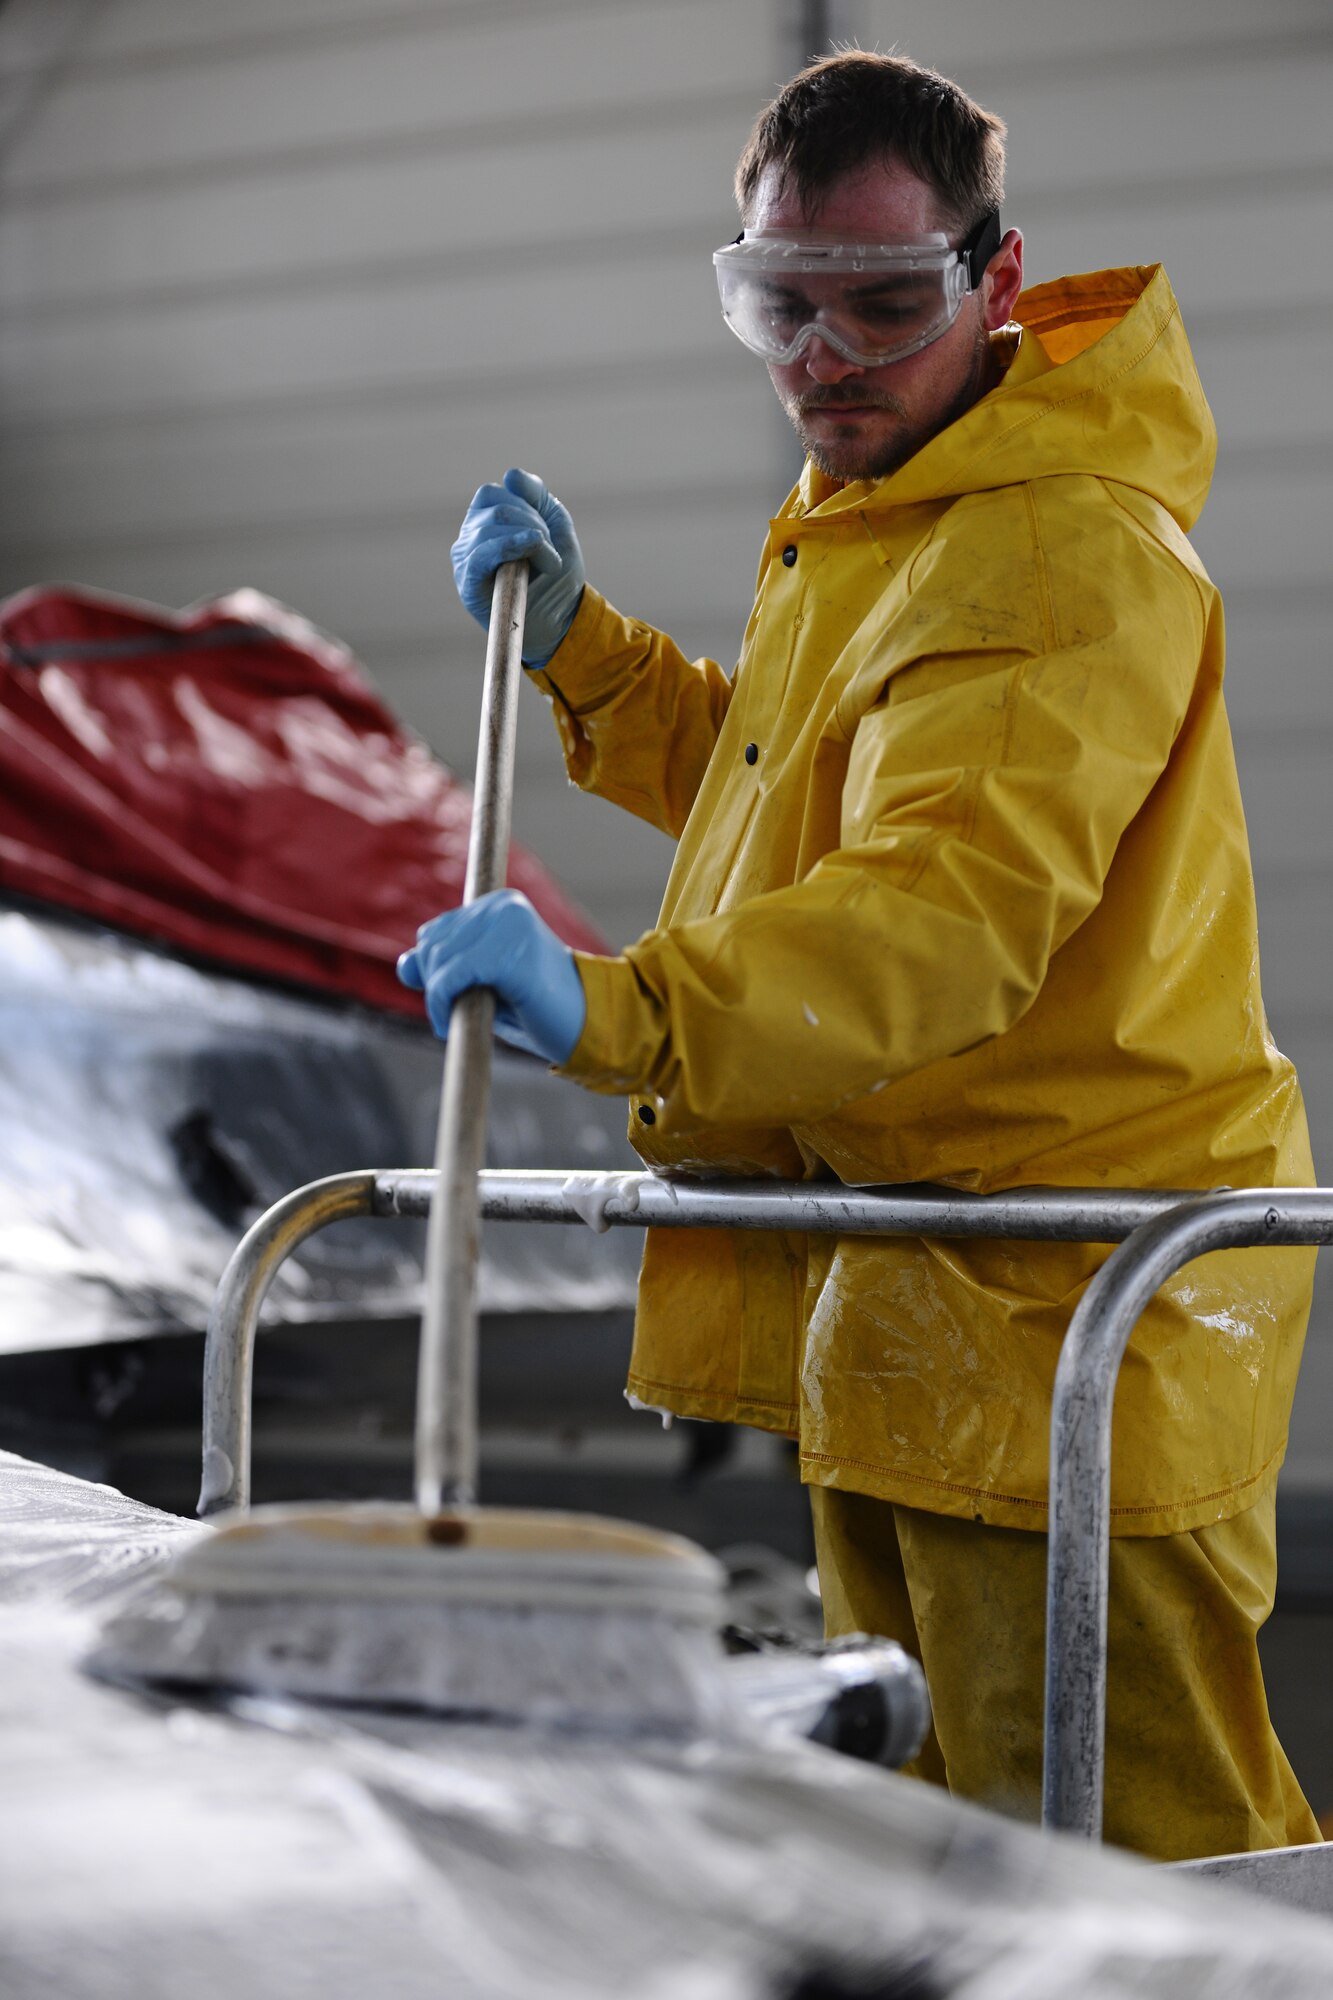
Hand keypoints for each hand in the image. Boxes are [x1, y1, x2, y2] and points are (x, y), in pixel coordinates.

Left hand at [397, 889, 586, 1064]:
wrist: (586, 1023)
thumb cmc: (537, 1005)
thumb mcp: (485, 980)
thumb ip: (448, 967)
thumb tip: (406, 965)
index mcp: (502, 905)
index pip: (437, 930)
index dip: (431, 968)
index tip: (445, 998)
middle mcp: (505, 908)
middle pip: (433, 943)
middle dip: (432, 982)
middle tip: (449, 1013)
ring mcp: (510, 928)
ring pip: (439, 959)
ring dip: (436, 997)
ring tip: (452, 1019)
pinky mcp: (509, 955)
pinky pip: (450, 977)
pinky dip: (441, 1003)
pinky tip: (448, 1024)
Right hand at [451, 467, 585, 668]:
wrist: (561, 621)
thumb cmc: (556, 577)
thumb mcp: (555, 526)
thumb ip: (537, 495)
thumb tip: (510, 475)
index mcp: (485, 521)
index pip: (495, 493)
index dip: (526, 504)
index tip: (546, 531)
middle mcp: (470, 537)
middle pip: (496, 506)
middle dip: (533, 522)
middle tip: (550, 549)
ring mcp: (465, 559)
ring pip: (491, 525)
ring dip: (531, 537)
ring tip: (548, 562)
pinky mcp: (467, 582)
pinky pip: (481, 553)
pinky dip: (511, 545)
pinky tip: (533, 548)